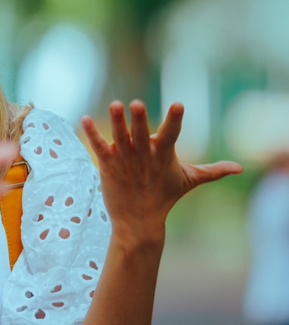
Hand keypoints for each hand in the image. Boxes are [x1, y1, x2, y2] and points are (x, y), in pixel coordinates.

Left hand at [80, 100, 242, 246]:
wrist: (139, 221)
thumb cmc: (165, 196)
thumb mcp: (189, 180)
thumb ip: (213, 171)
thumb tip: (241, 168)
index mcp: (163, 155)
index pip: (171, 134)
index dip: (174, 120)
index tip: (178, 104)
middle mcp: (143, 156)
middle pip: (140, 135)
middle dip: (138, 120)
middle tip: (136, 103)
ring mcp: (124, 160)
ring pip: (119, 137)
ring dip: (115, 122)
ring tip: (114, 104)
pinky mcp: (107, 165)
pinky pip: (98, 146)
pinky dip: (91, 134)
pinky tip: (82, 119)